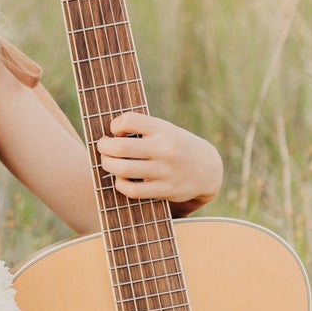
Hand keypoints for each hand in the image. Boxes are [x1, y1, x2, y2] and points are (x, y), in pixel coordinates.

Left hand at [96, 112, 222, 210]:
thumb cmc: (177, 146)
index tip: (115, 130)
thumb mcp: (166, 129)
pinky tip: (120, 179)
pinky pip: (132, 190)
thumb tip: (107, 134)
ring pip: (122, 170)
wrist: (207, 169)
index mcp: (163, 129)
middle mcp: (164, 149)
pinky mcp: (164, 190)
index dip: (115, 125)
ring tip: (108, 162)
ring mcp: (164, 171)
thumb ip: (142, 129)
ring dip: (107, 165)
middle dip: (104, 147)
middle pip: (120, 147)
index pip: (129, 120)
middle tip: (103, 147)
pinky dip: (120, 184)